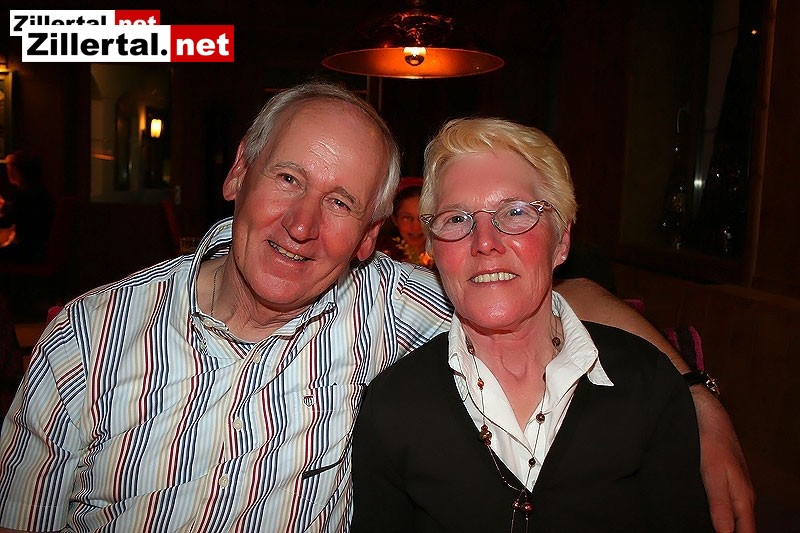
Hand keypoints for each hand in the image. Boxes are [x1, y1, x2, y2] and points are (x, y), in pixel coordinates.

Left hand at [692, 387, 756, 531]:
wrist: (712, 417)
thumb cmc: (712, 443)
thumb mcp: (712, 474)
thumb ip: (719, 504)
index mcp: (743, 498)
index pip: (746, 531)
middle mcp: (744, 495)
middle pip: (743, 526)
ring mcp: (738, 488)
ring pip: (737, 516)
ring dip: (728, 526)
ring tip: (712, 529)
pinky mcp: (730, 480)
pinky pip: (730, 504)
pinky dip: (724, 515)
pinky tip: (712, 517)